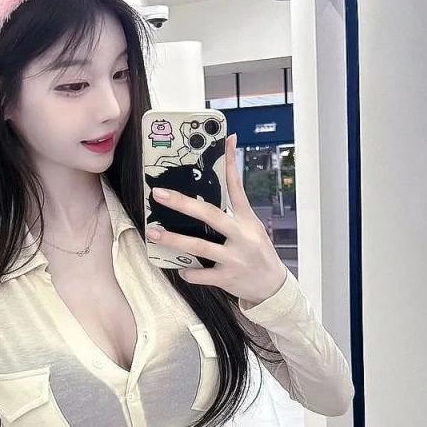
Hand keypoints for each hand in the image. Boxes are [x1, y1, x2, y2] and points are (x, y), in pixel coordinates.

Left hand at [146, 133, 286, 306]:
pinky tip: (180, 267)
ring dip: (174, 240)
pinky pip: (201, 274)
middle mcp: (241, 236)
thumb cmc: (258, 252)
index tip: (225, 140)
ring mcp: (234, 258)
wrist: (272, 286)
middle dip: (183, 203)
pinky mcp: (227, 278)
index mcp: (246, 220)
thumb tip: (222, 182)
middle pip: (210, 215)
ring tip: (153, 233)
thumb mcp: (252, 226)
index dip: (231, 163)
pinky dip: (188, 271)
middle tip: (159, 194)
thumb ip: (236, 206)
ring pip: (199, 246)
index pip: (237, 187)